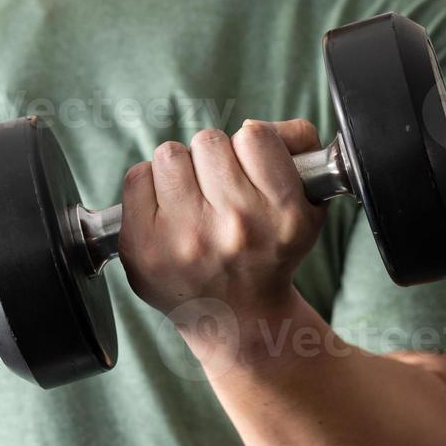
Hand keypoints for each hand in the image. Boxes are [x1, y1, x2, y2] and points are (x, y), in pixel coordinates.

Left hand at [119, 120, 325, 360]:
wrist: (238, 319)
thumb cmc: (270, 253)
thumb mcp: (307, 210)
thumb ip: (301, 154)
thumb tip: (284, 126)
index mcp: (281, 215)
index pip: (255, 135)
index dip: (252, 146)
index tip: (251, 169)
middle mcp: (237, 227)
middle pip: (209, 141)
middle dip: (215, 160)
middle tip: (221, 191)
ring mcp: (186, 238)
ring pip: (171, 154)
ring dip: (182, 170)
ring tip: (194, 201)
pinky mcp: (144, 247)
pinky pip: (137, 177)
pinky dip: (151, 188)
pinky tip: (169, 213)